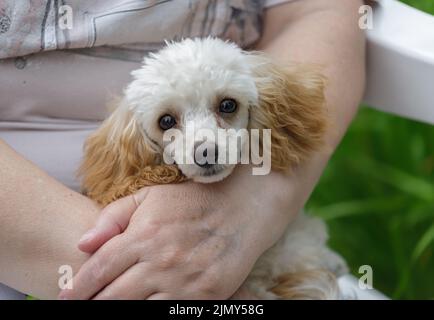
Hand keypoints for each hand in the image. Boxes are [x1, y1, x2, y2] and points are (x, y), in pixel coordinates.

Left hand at [58, 165, 297, 298]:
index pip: (99, 268)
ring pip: (138, 310)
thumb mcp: (151, 196)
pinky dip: (153, 313)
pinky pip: (170, 315)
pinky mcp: (205, 296)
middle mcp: (161, 261)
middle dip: (93, 304)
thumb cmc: (192, 200)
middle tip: (84, 306)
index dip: (78, 287)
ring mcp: (184, 282)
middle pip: (113, 297)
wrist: (242, 208)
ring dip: (119, 311)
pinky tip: (146, 307)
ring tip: (108, 308)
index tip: (66, 296)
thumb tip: (82, 243)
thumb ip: (113, 217)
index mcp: (144, 234)